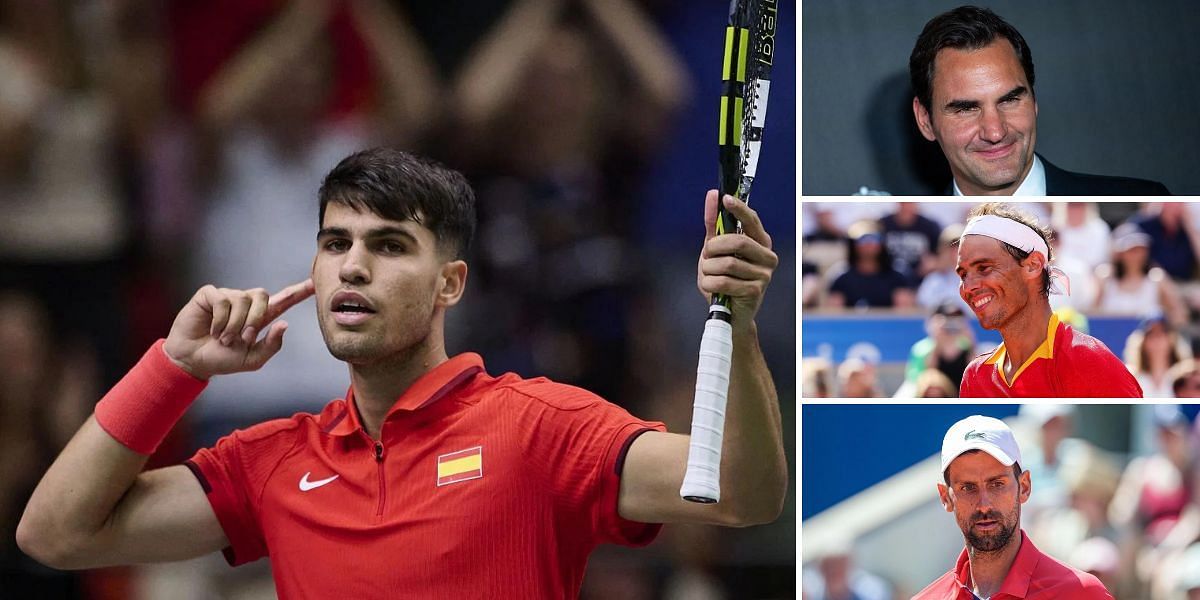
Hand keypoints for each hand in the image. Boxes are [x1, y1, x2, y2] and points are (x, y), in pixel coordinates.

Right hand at [163, 280, 314, 379]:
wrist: (193, 361)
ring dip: (234, 325)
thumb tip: (284, 324)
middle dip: (255, 319)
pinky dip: (219, 320)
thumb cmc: (223, 359)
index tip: (315, 283)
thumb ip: (271, 345)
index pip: (284, 299)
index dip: (299, 291)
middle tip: (243, 338)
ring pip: (242, 300)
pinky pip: (223, 301)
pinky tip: (212, 330)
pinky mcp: (209, 295)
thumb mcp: (252, 359)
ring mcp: (227, 296)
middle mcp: (245, 303)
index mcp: (260, 316)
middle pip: (262, 295)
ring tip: (223, 337)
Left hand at [697, 190, 777, 327]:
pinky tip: (709, 286)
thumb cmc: (722, 277)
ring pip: (727, 264)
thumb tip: (712, 194)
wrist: (728, 313)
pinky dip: (709, 283)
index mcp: (760, 242)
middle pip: (738, 242)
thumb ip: (714, 224)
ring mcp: (764, 275)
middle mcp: (767, 256)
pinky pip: (724, 281)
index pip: (752, 220)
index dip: (739, 209)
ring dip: (709, 268)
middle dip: (714, 247)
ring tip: (707, 274)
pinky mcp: (756, 291)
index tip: (725, 199)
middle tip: (706, 252)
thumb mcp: (714, 250)